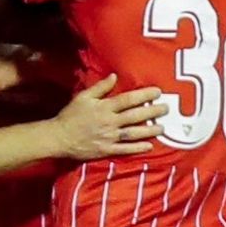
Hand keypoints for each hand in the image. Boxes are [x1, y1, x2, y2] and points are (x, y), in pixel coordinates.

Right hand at [52, 74, 166, 160]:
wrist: (59, 137)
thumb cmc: (70, 115)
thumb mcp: (83, 97)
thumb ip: (100, 87)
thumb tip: (114, 76)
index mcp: (104, 107)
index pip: (128, 100)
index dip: (144, 96)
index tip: (157, 92)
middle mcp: (110, 122)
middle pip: (135, 115)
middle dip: (152, 112)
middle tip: (166, 108)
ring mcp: (109, 137)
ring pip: (133, 133)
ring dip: (149, 130)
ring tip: (162, 127)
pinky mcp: (106, 150)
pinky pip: (125, 149)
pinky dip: (137, 148)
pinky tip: (149, 146)